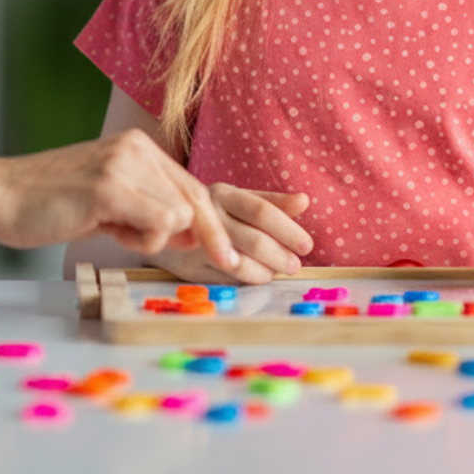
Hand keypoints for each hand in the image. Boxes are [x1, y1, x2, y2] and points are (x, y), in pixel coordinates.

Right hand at [0, 131, 239, 271]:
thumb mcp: (109, 202)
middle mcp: (135, 147)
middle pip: (196, 199)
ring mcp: (123, 163)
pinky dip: (141, 240)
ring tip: (114, 231)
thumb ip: (149, 210)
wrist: (0, 197)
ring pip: (179, 215)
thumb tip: (194, 234)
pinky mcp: (108, 185)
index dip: (214, 224)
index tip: (230, 254)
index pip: (192, 187)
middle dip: (214, 237)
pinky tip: (107, 230)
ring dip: (153, 239)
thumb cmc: (51, 204)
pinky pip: (157, 224)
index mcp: (137, 147)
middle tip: (228, 265)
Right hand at [149, 185, 312, 284]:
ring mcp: (196, 244)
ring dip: (267, 272)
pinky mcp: (190, 268)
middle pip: (254, 241)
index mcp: (224, 194)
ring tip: (276, 271)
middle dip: (281, 257)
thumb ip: (273, 202)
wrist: (167, 229)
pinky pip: (228, 279)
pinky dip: (249, 280)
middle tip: (294, 265)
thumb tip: (304, 201)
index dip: (288, 230)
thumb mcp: (240, 200)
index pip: (262, 212)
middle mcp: (208, 216)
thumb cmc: (216, 213)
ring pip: (242, 264)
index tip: (306, 245)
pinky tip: (256, 275)